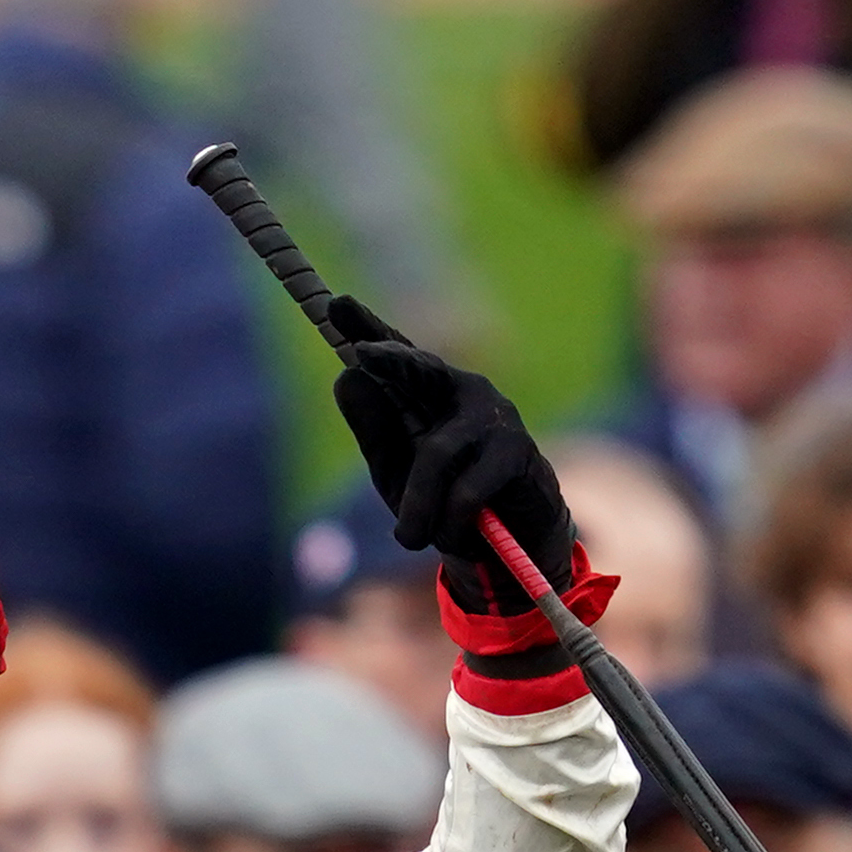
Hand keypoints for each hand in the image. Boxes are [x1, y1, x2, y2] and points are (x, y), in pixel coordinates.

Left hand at [314, 288, 576, 609]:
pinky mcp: (516, 451)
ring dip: (418, 506)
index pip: (396, 356)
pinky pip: (465, 492)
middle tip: (361, 354)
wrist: (507, 546)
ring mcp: (492, 416)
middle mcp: (461, 390)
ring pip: (436, 456)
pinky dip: (451, 522)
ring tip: (409, 539)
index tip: (335, 305)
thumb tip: (347, 376)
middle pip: (420, 369)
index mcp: (427, 392)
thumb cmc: (443, 501)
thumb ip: (375, 428)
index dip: (368, 328)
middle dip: (391, 360)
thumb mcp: (397, 471)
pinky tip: (456, 536)